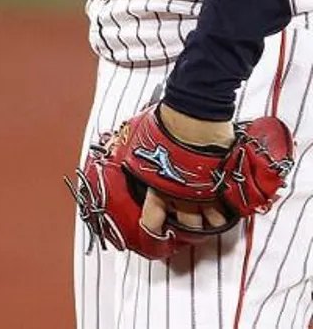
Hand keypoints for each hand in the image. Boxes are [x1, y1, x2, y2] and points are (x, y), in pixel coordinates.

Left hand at [140, 104, 235, 238]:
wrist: (192, 117)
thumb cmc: (162, 127)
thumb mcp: (136, 144)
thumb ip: (131, 156)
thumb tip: (118, 153)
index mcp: (156, 188)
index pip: (152, 222)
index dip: (152, 230)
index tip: (154, 231)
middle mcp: (181, 196)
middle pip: (187, 226)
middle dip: (185, 226)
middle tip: (185, 221)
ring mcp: (206, 194)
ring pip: (211, 223)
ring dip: (208, 221)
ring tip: (207, 216)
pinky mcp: (225, 186)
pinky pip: (229, 209)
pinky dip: (227, 210)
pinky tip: (223, 205)